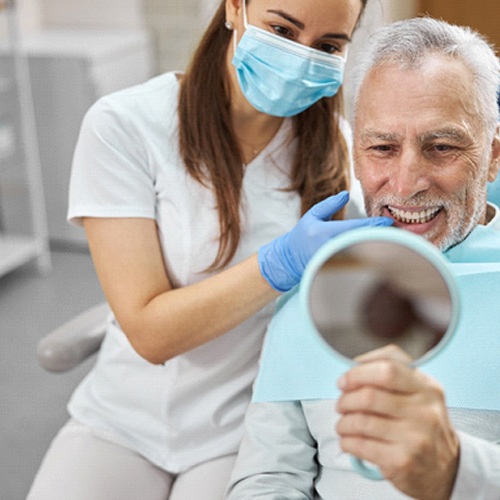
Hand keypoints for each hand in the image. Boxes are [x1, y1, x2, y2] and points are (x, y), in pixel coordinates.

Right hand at [258, 191, 392, 291]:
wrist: (290, 260)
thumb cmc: (302, 235)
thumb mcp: (312, 215)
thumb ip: (329, 204)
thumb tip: (346, 194)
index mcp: (325, 233)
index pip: (355, 228)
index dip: (374, 225)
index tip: (389, 222)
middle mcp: (331, 248)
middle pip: (363, 242)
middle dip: (380, 237)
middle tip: (398, 232)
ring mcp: (335, 261)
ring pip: (362, 254)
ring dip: (377, 247)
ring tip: (394, 241)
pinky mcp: (337, 270)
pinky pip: (357, 262)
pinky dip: (369, 256)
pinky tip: (380, 252)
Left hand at [336, 345, 459, 499]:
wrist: (446, 470)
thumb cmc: (422, 424)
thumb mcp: (420, 392)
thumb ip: (393, 372)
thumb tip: (355, 366)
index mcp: (427, 388)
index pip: (388, 369)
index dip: (358, 373)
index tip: (344, 381)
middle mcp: (425, 412)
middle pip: (370, 396)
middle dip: (346, 399)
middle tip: (341, 405)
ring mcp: (415, 438)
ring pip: (361, 421)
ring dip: (343, 422)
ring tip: (342, 425)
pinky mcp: (402, 461)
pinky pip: (361, 445)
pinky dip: (347, 441)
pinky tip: (348, 441)